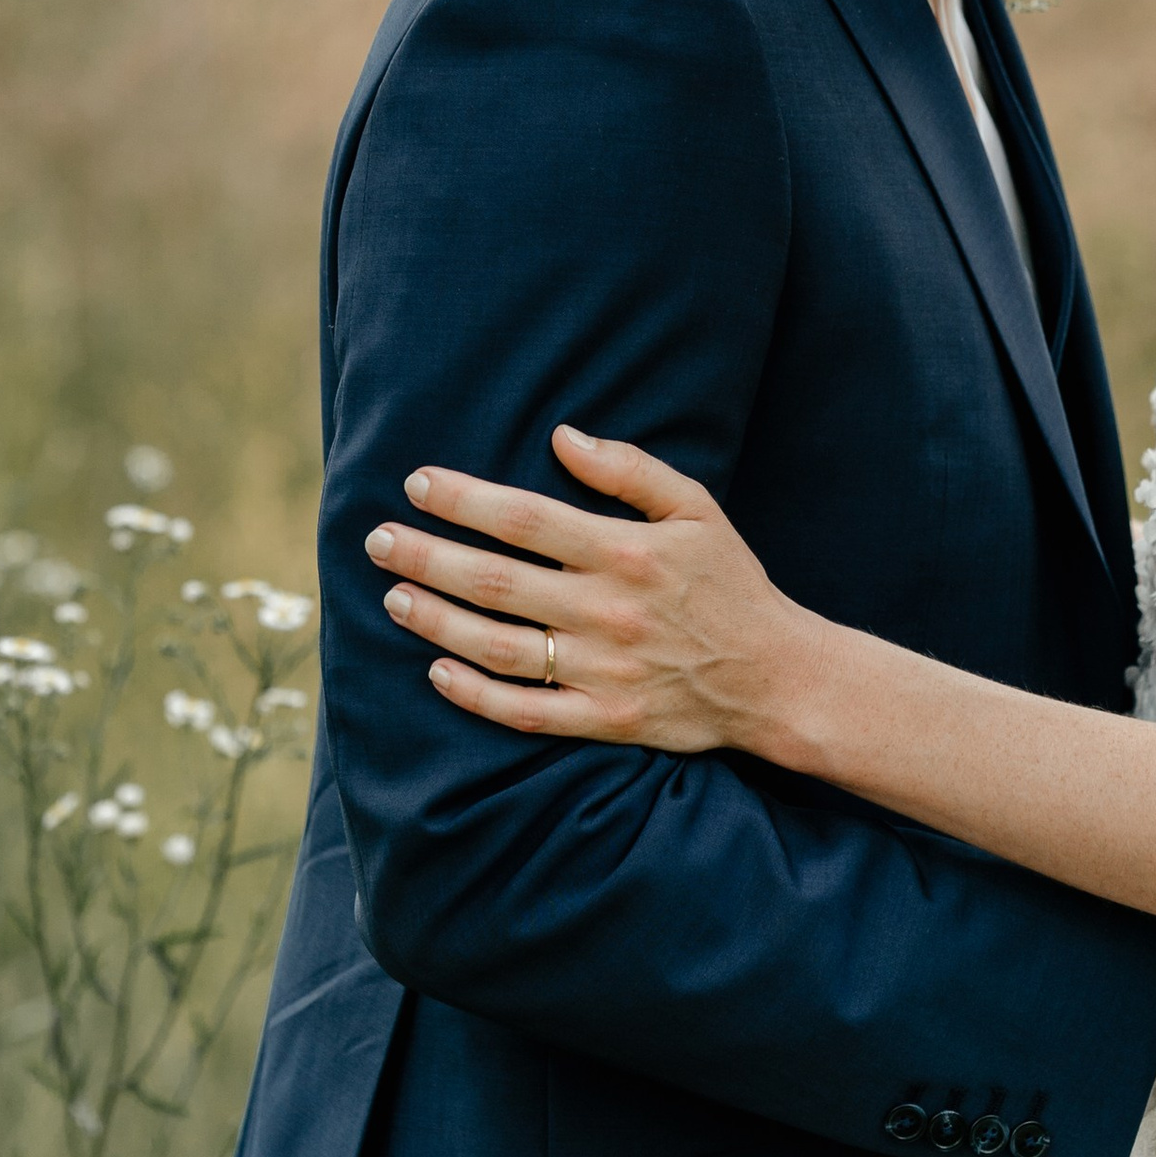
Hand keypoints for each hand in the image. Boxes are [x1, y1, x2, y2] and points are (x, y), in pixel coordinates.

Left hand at [368, 429, 812, 752]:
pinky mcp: (606, 720)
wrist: (777, 677)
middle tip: (378, 540)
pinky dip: (476, 695)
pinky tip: (437, 672)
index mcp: (626, 551)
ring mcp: (603, 671)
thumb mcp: (697, 508)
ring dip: (436, 622)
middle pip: (494, 580)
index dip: (463, 500)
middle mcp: (606, 611)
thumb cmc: (731, 583)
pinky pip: (526, 712)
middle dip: (426, 556)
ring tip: (394, 598)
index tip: (417, 484)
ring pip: (497, 646)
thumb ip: (630, 471)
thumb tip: (562, 436)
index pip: (524, 518)